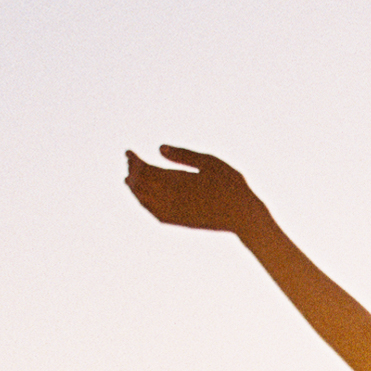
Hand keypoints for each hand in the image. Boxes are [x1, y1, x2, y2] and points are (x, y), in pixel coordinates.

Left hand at [124, 145, 259, 232]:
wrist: (242, 216)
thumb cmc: (230, 185)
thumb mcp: (210, 163)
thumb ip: (184, 155)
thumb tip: (159, 148)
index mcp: (178, 180)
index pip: (146, 170)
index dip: (134, 161)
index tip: (128, 152)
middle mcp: (171, 198)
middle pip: (141, 184)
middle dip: (133, 172)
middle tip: (130, 162)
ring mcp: (173, 212)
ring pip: (144, 200)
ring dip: (135, 188)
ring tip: (130, 178)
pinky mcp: (178, 222)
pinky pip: (154, 213)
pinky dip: (144, 203)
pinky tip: (143, 198)